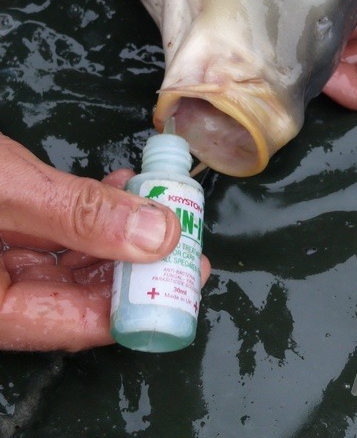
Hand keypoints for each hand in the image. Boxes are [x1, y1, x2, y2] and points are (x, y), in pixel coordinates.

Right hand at [0, 134, 209, 351]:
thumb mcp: (6, 188)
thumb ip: (77, 214)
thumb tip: (156, 235)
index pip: (69, 324)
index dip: (134, 305)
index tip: (184, 282)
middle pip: (74, 296)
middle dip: (134, 266)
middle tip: (185, 242)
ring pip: (69, 262)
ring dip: (118, 233)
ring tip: (159, 205)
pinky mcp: (1, 233)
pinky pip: (52, 233)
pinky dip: (88, 211)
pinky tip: (118, 187)